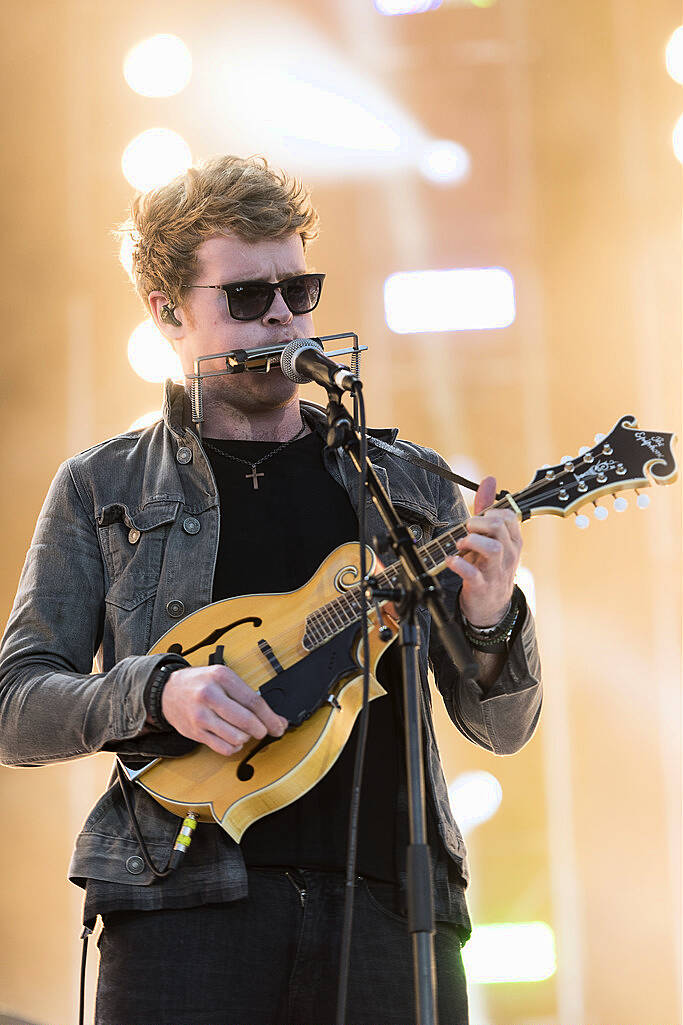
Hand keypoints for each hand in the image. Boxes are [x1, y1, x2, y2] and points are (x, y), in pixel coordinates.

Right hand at [161, 665, 287, 756]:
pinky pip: (223, 748)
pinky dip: (233, 747)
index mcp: (221, 677)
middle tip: (263, 730)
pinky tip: (232, 739)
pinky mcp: (195, 732)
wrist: (166, 691)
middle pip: (247, 721)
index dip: (270, 718)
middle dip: (261, 730)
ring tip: (243, 731)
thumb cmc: (199, 683)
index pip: (254, 701)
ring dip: (245, 738)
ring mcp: (201, 715)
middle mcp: (210, 695)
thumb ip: (248, 696)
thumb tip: (275, 718)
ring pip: (236, 738)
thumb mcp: (223, 678)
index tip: (279, 726)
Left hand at [445, 475, 521, 625]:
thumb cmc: (489, 566)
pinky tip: (450, 560)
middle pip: (499, 528)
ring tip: (460, 544)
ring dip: (472, 541)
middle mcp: (508, 555)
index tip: (479, 519)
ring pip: (493, 548)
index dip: (490, 513)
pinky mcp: (482, 586)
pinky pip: (473, 573)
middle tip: (467, 529)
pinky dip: (459, 564)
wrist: (490, 606)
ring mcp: (496, 571)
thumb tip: (489, 480)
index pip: (508, 516)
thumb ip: (487, 509)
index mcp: (512, 541)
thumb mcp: (491, 538)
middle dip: (479, 523)